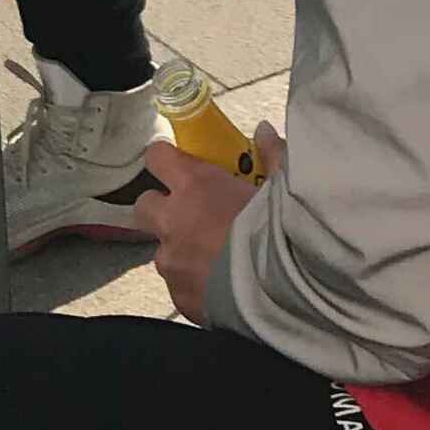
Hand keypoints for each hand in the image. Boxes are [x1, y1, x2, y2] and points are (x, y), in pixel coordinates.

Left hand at [133, 137, 268, 320]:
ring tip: (216, 260)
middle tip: (191, 215)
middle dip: (162, 209)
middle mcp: (173, 222)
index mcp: (194, 186)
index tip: (178, 165)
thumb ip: (271, 155)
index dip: (165, 159)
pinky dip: (195, 286)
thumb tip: (264, 131)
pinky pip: (179, 287)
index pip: (157, 157)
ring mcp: (172, 263)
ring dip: (181, 251)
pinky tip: (222, 289)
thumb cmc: (282, 232)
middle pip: (144, 205)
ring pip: (163, 251)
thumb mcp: (283, 187)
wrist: (284, 295)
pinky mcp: (179, 298)